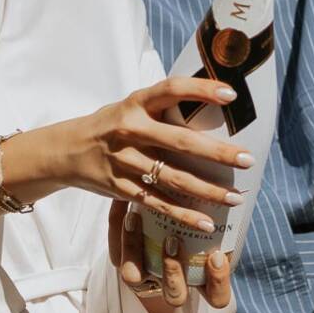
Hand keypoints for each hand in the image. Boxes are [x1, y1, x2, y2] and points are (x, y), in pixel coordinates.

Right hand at [22, 75, 248, 233]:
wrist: (66, 151)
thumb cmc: (110, 125)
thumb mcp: (130, 107)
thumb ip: (162, 108)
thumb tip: (212, 106)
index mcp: (135, 103)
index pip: (172, 89)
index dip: (201, 90)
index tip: (231, 95)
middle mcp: (130, 130)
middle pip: (180, 142)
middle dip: (218, 153)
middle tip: (247, 159)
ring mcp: (125, 161)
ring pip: (173, 178)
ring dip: (208, 190)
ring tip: (235, 197)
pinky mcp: (121, 188)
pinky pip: (157, 203)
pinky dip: (183, 215)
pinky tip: (206, 222)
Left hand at [110, 200, 233, 312]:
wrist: (160, 230)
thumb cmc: (198, 230)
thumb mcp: (212, 230)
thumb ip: (222, 222)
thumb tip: (236, 191)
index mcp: (202, 284)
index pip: (217, 297)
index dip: (217, 281)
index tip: (217, 255)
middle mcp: (171, 286)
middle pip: (174, 294)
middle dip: (173, 270)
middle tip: (173, 240)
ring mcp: (143, 278)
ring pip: (133, 276)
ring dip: (134, 248)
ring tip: (136, 217)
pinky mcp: (121, 262)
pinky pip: (115, 248)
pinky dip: (116, 224)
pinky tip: (122, 201)